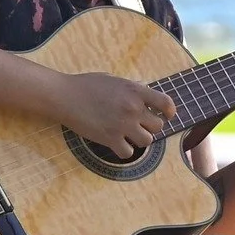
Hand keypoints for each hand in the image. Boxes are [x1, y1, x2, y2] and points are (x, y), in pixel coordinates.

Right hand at [54, 72, 177, 157]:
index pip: (165, 103)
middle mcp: (133, 108)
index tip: (167, 115)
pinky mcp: (110, 139)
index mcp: (135, 91)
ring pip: (147, 141)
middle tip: (139, 125)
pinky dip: (124, 151)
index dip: (169, 111)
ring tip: (128, 134)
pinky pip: (128, 153)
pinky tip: (117, 143)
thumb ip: (131, 88)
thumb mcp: (114, 80)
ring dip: (139, 139)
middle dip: (150, 126)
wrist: (65, 96)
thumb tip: (144, 92)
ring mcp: (123, 125)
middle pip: (158, 126)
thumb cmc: (87, 85)